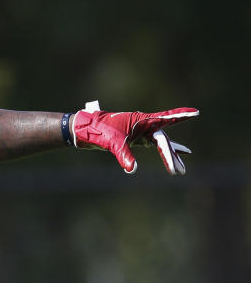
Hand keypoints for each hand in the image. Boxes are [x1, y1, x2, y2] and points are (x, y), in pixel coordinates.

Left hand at [70, 101, 198, 173]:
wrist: (87, 130)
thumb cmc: (100, 130)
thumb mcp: (112, 142)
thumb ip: (123, 155)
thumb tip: (131, 169)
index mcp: (142, 120)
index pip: (164, 118)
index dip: (180, 115)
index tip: (195, 112)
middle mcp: (144, 125)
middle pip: (163, 140)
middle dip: (171, 155)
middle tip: (179, 171)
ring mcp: (142, 132)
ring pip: (161, 144)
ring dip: (170, 157)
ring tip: (181, 171)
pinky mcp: (137, 139)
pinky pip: (155, 146)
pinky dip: (164, 152)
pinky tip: (177, 157)